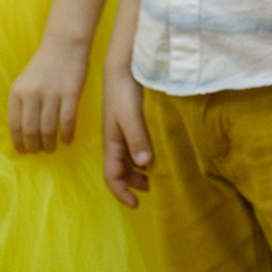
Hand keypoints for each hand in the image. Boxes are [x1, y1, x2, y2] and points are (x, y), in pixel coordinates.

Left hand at [9, 39, 88, 153]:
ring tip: (52, 148)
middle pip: (30, 130)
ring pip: (48, 129)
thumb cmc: (45, 65)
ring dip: (50, 144)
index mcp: (17, 92)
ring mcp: (52, 93)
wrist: (64, 44)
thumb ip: (22, 103)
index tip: (23, 151)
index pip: (14, 125)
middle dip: (34, 146)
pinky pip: (67, 121)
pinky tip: (67, 140)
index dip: (18, 142)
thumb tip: (23, 132)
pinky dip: (67, 135)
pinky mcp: (70, 93)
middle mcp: (32, 94)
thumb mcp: (25, 82)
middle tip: (39, 151)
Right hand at [103, 71, 154, 206]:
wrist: (124, 67)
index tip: (136, 204)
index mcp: (112, 143)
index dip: (121, 193)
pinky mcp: (135, 124)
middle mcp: (117, 141)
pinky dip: (146, 157)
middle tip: (155, 188)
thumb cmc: (124, 92)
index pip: (111, 176)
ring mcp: (126, 133)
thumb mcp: (130, 116)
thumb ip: (137, 138)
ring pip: (131, 160)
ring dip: (141, 171)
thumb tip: (145, 164)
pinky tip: (160, 154)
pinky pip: (138, 148)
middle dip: (134, 184)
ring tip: (160, 174)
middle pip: (122, 171)